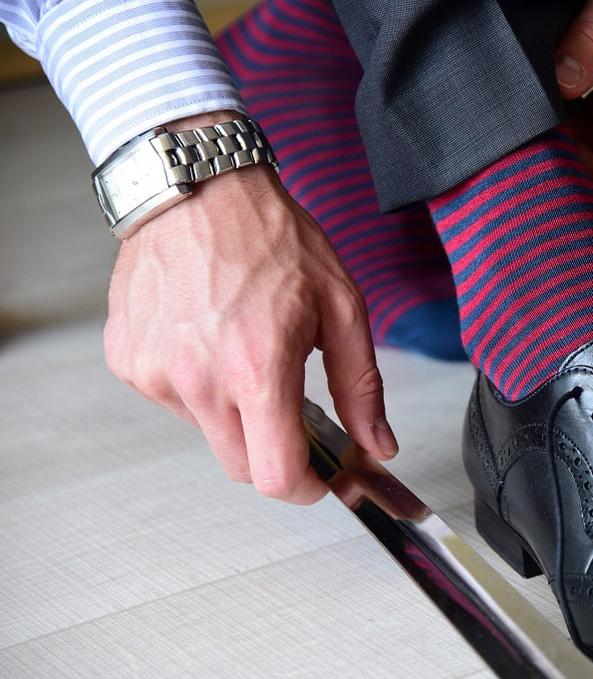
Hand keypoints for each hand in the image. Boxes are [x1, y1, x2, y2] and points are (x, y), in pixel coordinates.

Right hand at [104, 117, 396, 502]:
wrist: (197, 190)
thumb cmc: (271, 239)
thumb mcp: (342, 308)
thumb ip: (362, 388)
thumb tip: (378, 445)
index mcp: (257, 370)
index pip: (276, 476)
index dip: (305, 489)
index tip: (319, 478)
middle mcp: (198, 380)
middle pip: (241, 467)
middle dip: (274, 452)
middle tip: (292, 407)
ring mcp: (155, 373)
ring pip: (206, 433)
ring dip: (233, 413)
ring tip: (245, 349)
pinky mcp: (128, 361)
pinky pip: (172, 400)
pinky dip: (197, 386)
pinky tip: (210, 338)